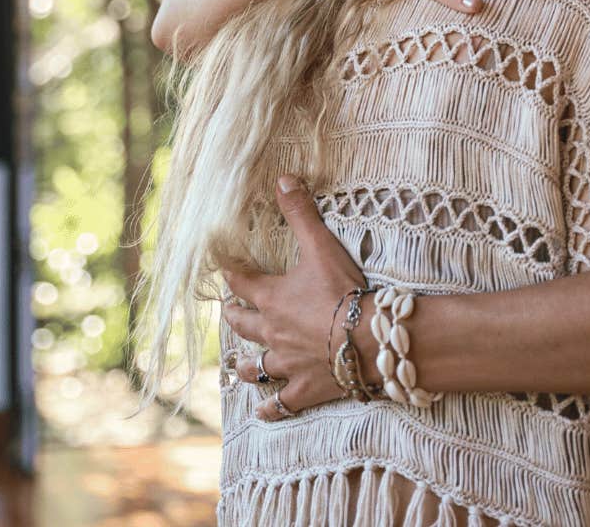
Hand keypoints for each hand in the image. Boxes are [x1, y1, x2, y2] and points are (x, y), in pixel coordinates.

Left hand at [222, 176, 370, 420]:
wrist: (370, 339)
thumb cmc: (345, 291)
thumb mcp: (321, 246)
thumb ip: (301, 212)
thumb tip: (282, 177)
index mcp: (272, 298)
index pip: (241, 282)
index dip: (230, 273)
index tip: (220, 267)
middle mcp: (272, 332)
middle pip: (244, 324)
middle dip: (235, 315)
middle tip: (229, 310)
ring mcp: (287, 363)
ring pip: (256, 365)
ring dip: (245, 363)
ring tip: (238, 363)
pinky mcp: (305, 388)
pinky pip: (281, 403)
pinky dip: (269, 408)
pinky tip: (261, 412)